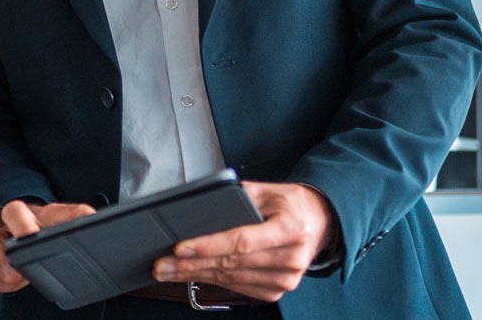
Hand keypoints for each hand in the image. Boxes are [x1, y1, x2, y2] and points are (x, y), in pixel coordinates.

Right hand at [0, 199, 95, 296]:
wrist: (25, 248)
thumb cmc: (47, 241)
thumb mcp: (68, 236)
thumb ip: (81, 228)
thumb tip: (93, 220)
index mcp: (45, 216)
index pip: (55, 210)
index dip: (64, 216)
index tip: (75, 224)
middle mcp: (18, 221)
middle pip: (13, 211)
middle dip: (20, 225)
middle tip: (28, 240)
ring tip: (10, 274)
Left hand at [151, 181, 335, 301]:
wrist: (320, 223)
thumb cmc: (289, 204)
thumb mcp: (266, 191)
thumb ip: (237, 198)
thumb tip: (200, 209)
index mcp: (291, 228)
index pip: (242, 241)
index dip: (208, 245)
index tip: (180, 247)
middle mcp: (291, 258)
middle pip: (231, 263)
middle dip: (190, 264)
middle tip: (161, 264)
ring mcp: (286, 279)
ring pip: (230, 278)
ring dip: (195, 275)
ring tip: (169, 270)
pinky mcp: (277, 291)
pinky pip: (238, 287)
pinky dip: (213, 280)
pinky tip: (192, 274)